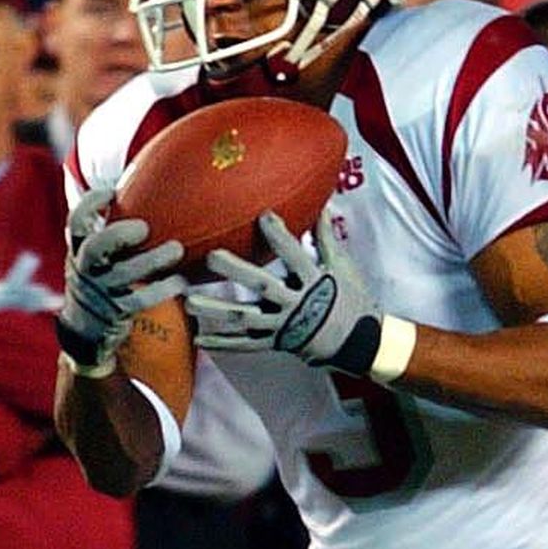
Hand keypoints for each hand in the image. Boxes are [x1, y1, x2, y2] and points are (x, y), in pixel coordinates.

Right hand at [60, 176, 185, 372]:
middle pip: (96, 248)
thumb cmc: (105, 278)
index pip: (76, 223)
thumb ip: (113, 230)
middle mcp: (85, 268)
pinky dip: (160, 291)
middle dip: (119, 235)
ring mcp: (100, 292)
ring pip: (123, 275)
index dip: (91, 205)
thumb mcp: (99, 255)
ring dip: (151, 261)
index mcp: (79, 249)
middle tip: (144, 227)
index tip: (112, 192)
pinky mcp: (116, 312)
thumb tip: (147, 188)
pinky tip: (181, 282)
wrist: (88, 330)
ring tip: (177, 249)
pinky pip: (138, 301)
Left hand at [190, 213, 375, 366]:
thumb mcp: (344, 267)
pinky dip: (223, 343)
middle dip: (237, 272)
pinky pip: (247, 345)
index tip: (263, 215)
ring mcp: (285, 326)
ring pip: (246, 319)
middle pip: (263, 287)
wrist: (359, 343)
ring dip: (216, 311)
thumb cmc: (353, 299)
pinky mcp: (277, 343)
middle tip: (210, 257)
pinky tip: (199, 339)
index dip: (280, 236)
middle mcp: (297, 304)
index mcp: (316, 282)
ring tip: (188, 302)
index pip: (296, 256)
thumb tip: (320, 203)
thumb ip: (326, 236)